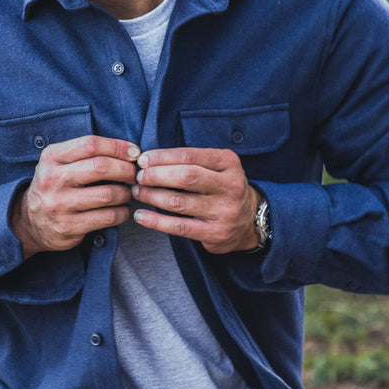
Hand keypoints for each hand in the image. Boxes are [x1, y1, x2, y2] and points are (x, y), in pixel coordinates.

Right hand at [11, 135, 139, 256]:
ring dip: (126, 193)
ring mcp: (60, 204)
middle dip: (126, 170)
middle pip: (100, 167)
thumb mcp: (59, 163)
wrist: (29, 222)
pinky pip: (107, 217)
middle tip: (134, 175)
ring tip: (127, 193)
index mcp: (51, 157)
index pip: (90, 144)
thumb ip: (86, 154)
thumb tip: (130, 152)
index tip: (134, 153)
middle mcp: (53, 179)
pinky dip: (122, 213)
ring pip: (108, 194)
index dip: (118, 147)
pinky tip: (121, 210)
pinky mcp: (69, 226)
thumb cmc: (55, 186)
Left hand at [131, 147, 260, 253]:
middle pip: (186, 177)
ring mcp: (224, 211)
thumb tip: (148, 160)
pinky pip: (179, 227)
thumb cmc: (223, 188)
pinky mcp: (216, 233)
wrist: (250, 221)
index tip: (143, 160)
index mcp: (229, 162)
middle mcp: (230, 186)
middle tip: (138, 177)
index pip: (190, 155)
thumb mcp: (217, 167)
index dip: (162, 157)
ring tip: (137, 192)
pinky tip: (141, 216)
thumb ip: (191, 161)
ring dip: (152, 196)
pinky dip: (156, 221)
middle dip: (156, 176)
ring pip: (179, 202)